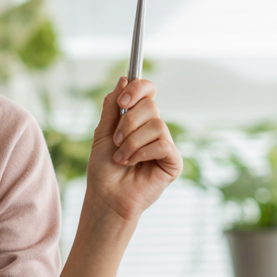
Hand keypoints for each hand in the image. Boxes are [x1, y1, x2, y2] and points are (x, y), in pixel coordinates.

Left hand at [85, 77, 182, 222]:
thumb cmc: (103, 168)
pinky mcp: (173, 161)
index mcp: (138, 118)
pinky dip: (142, 153)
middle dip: (127, 123)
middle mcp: (154, 128)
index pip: (148, 90)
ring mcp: (165, 144)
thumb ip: (112, 106)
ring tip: (121, 158)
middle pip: (151, 105)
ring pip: (156, 125)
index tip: (122, 102)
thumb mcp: (103, 132)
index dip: (138, 89)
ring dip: (132, 142)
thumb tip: (124, 79)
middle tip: (116, 140)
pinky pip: (162, 144)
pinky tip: (132, 164)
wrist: (106, 196)